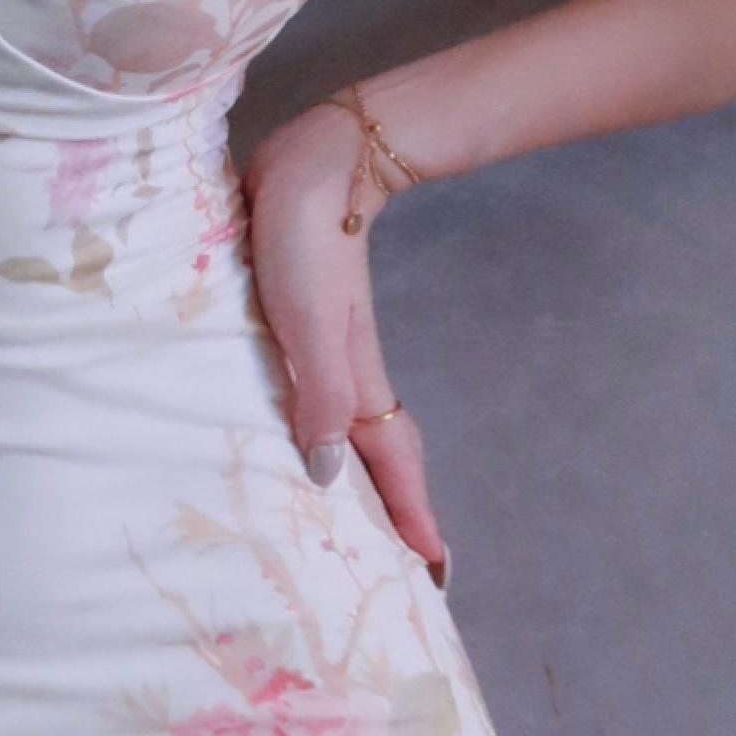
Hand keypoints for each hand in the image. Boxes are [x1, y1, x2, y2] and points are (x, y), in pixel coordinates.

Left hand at [240, 98, 452, 589]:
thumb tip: (324, 477)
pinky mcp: (301, 321)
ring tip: (355, 521)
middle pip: (380, 455)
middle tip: (405, 567)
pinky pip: (321, 396)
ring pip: (349, 427)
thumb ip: (320, 391)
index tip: (435, 574)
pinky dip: (324, 430)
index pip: (391, 463)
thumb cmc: (306, 236)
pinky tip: (303, 434)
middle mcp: (346, 371)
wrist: (315, 161)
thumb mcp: (307, 319)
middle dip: (396, 511)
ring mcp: (327, 346)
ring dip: (360, 475)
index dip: (412, 518)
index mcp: (354, 379)